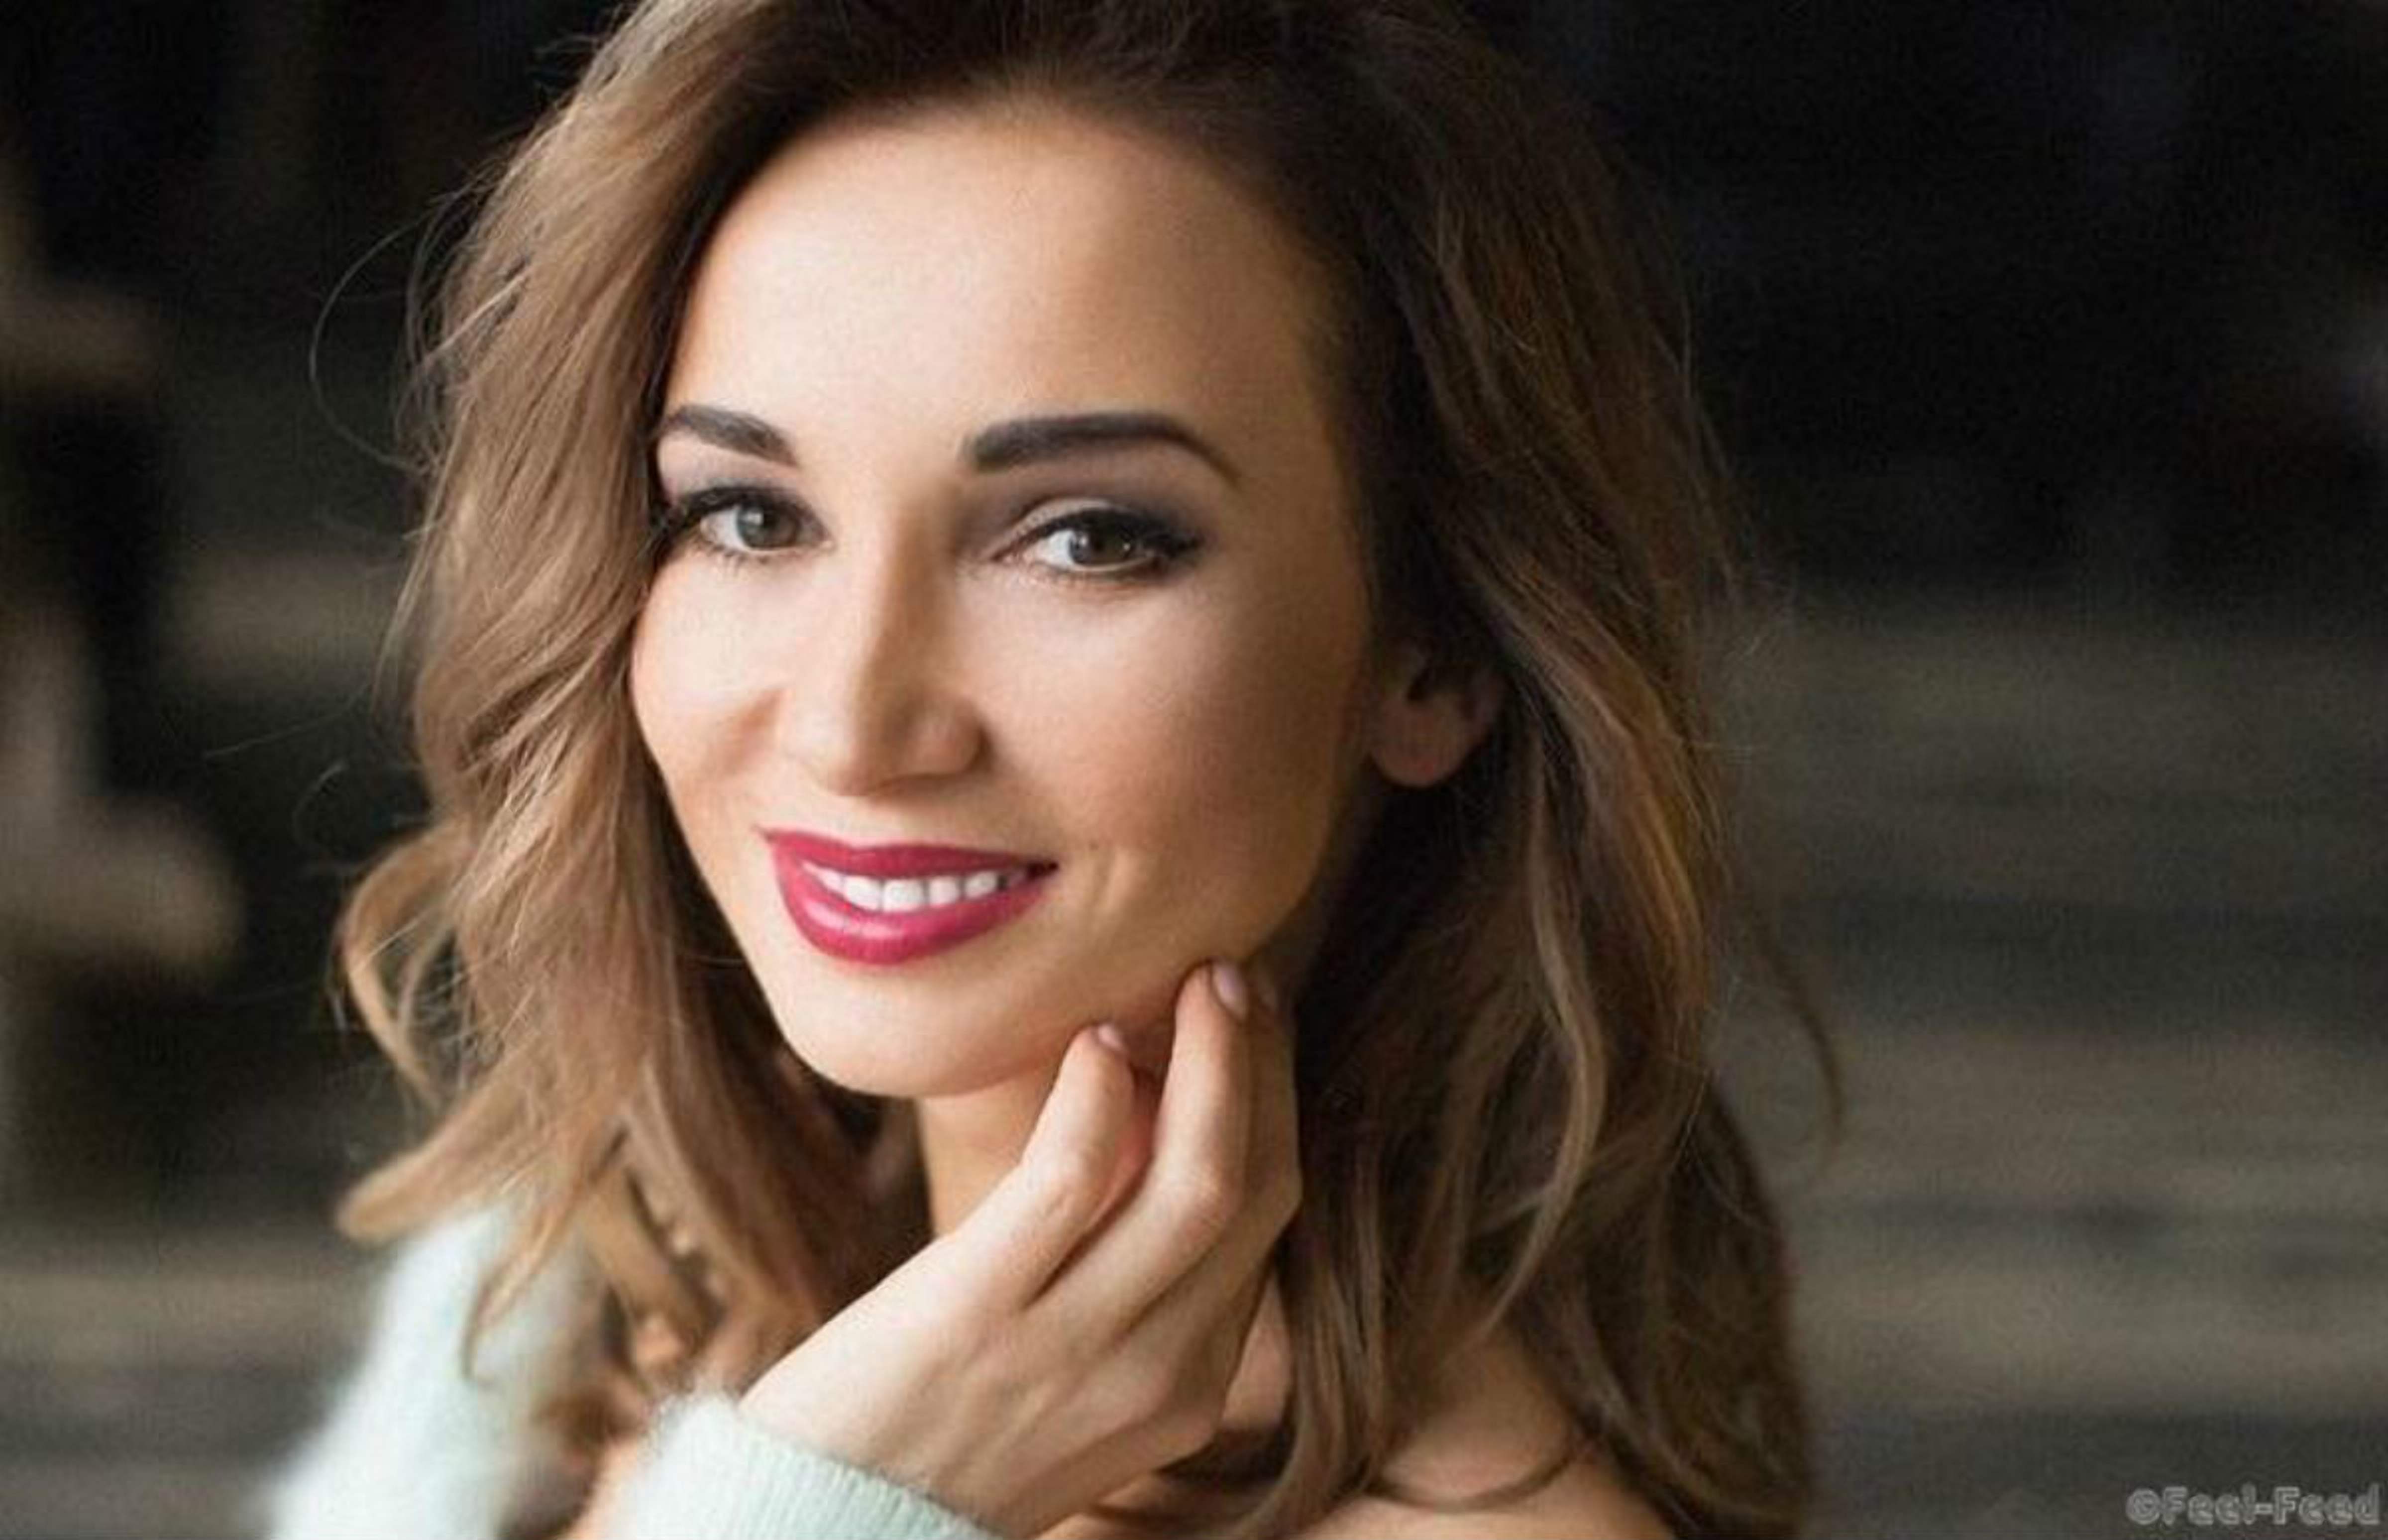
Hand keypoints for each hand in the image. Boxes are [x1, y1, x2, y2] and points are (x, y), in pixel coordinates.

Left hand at [736, 957, 1300, 1537]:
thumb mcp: (1073, 1370)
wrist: (829, 1529)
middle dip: (1262, 1068)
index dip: (1274, 1103)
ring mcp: (1068, 1348)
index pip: (1269, 1219)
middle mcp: (1153, 1371)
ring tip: (1193, 983)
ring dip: (1212, 1064)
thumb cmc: (943, 1430)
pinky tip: (1095, 1042)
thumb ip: (1128, 1272)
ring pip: (1197, 1181)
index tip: (1253, 1023)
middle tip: (1234, 977)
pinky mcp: (973, 1315)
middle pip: (1256, 1189)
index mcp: (1188, 1385)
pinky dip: (1098, 1098)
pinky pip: (1071, 1183)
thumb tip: (1154, 1111)